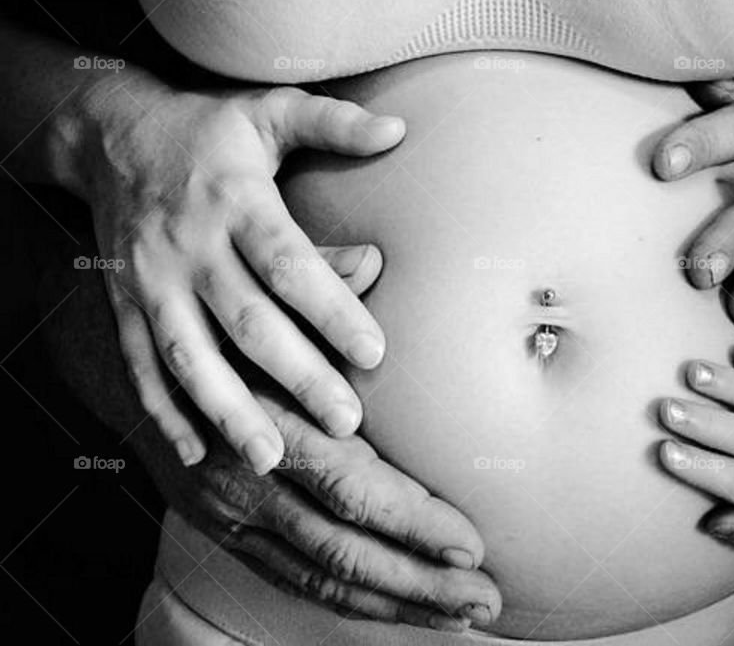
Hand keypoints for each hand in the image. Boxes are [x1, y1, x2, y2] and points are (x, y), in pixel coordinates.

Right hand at [41, 226, 501, 632]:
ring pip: (317, 571)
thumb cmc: (206, 314)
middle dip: (418, 577)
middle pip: (341, 545)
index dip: (412, 519)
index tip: (472, 543)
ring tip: (462, 613)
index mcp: (264, 416)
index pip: (350, 482)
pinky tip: (395, 607)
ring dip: (392, 599)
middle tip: (485, 599)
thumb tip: (377, 259)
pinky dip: (342, 596)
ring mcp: (225, 511)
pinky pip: (285, 575)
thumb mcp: (252, 291)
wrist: (111, 347)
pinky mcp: (215, 528)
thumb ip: (317, 278)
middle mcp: (243, 475)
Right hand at [79, 75, 403, 471]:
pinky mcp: (122, 302)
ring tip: (272, 459)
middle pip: (247, 320)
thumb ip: (331, 122)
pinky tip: (194, 455)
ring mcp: (150, 279)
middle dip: (297, 375)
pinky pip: (139, 363)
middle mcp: (190, 245)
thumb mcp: (269, 109)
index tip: (374, 353)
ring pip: (191, 355)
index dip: (331, 308)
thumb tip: (398, 130)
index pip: (289, 262)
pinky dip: (163, 411)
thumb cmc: (210, 128)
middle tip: (346, 424)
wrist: (110, 133)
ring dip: (229, 410)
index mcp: (236, 200)